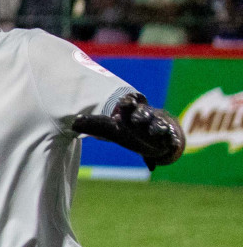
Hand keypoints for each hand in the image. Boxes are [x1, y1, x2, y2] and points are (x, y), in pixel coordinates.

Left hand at [70, 93, 185, 168]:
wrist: (154, 132)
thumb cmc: (129, 128)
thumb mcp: (111, 128)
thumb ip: (93, 125)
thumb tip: (73, 123)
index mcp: (131, 112)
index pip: (130, 103)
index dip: (128, 102)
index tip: (124, 102)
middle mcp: (146, 117)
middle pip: (143, 114)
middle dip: (141, 115)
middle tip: (136, 120)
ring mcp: (158, 126)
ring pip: (158, 126)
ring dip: (157, 128)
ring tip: (155, 132)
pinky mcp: (169, 137)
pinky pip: (172, 138)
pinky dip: (173, 141)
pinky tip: (173, 144)